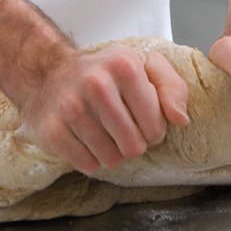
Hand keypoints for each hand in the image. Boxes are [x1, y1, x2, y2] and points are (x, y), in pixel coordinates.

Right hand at [16, 43, 189, 175]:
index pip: (156, 126)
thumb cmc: (106, 74)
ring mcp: (70, 107)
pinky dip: (89, 158)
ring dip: (110, 152)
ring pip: (111, 159)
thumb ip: (174, 88)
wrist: (50, 72)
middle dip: (131, 143)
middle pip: (134, 146)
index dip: (152, 129)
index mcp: (124, 65)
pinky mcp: (52, 129)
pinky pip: (87, 165)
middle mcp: (95, 83)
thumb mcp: (145, 67)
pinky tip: (82, 138)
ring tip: (101, 131)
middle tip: (120, 128)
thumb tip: (180, 119)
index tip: (138, 118)